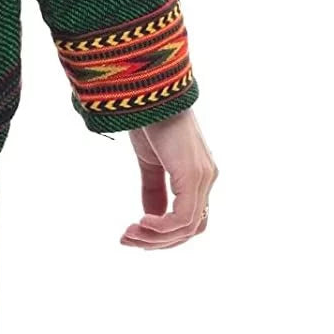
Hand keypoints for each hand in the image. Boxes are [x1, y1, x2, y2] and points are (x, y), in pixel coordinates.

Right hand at [120, 108, 216, 248]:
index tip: (135, 235)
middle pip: (192, 229)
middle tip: (126, 240)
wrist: (147, 91)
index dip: (166, 235)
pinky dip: (162, 227)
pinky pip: (183, 216)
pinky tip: (141, 223)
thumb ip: (154, 188)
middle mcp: (207, 179)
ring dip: (156, 237)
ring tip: (128, 234)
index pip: (191, 220)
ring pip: (188, 227)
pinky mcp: (193, 175)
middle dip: (158, 242)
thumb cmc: (148, 119)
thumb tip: (150, 216)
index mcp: (198, 175)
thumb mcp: (149, 160)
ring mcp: (203, 177)